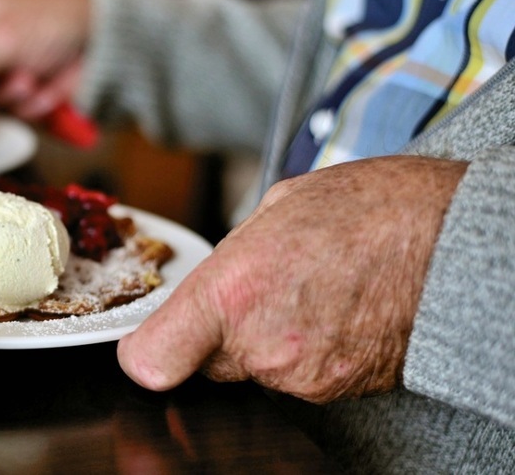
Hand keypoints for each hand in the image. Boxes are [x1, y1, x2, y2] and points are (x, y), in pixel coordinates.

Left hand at [117, 156, 467, 402]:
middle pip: (205, 361)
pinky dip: (308, 351)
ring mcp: (303, 377)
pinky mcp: (337, 393)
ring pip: (254, 368)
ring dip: (269, 339)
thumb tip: (212, 280)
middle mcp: (262, 346)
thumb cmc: (372, 210)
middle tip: (261, 290)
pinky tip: (334, 310)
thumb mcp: (277, 208)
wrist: (455, 242)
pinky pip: (298, 376)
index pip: (151, 360)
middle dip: (219, 332)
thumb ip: (230, 257)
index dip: (146, 351)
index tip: (151, 341)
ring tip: (312, 290)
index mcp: (233, 292)